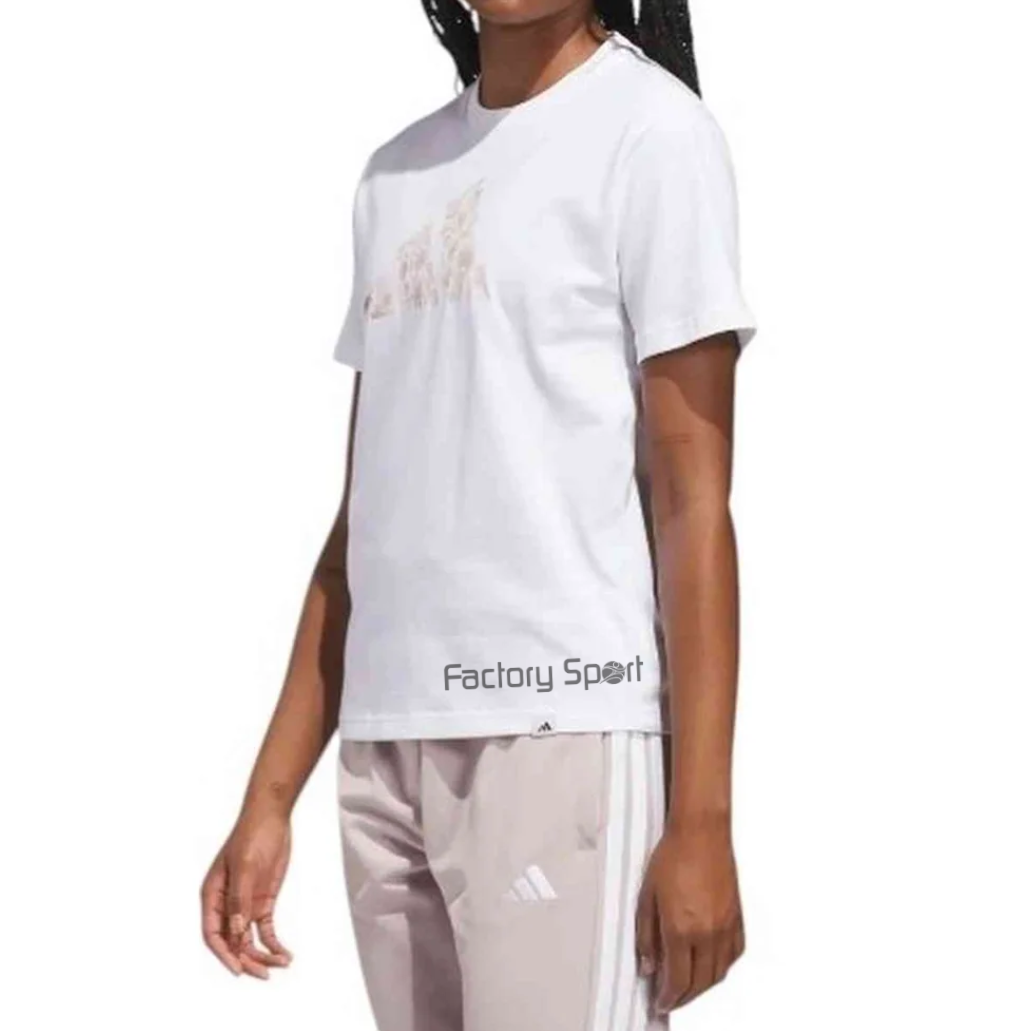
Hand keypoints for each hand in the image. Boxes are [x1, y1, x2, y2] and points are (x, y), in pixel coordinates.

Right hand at [201, 808, 292, 978]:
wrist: (272, 817)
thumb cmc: (252, 835)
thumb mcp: (245, 867)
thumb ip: (239, 900)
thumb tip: (237, 931)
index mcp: (212, 895)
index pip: (213, 934)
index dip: (224, 954)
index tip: (239, 969)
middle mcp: (226, 904)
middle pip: (233, 941)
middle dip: (247, 960)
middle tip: (265, 974)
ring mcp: (245, 904)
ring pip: (249, 939)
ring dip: (263, 954)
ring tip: (281, 964)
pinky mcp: (262, 901)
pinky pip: (266, 929)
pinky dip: (274, 943)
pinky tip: (285, 954)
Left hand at [635, 817, 743, 1012]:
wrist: (701, 833)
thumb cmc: (672, 856)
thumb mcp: (646, 897)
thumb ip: (646, 935)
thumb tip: (648, 965)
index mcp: (681, 929)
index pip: (677, 980)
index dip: (667, 997)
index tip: (660, 1003)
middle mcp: (707, 934)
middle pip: (699, 984)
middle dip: (683, 997)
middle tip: (671, 999)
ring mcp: (726, 927)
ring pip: (718, 974)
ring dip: (702, 987)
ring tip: (687, 986)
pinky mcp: (737, 918)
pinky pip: (733, 956)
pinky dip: (721, 968)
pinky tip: (710, 965)